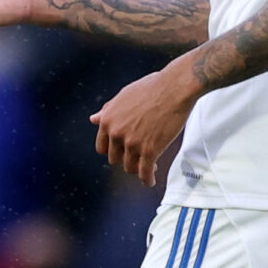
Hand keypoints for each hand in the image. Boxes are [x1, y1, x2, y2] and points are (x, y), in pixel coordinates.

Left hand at [91, 61, 200, 185]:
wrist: (174, 88)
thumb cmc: (152, 88)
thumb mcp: (123, 96)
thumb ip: (108, 111)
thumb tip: (93, 119)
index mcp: (108, 120)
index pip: (102, 147)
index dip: (112, 150)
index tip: (120, 152)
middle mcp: (117, 133)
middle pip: (115, 159)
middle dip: (126, 159)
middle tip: (137, 156)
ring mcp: (132, 143)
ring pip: (129, 168)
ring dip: (138, 169)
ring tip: (147, 166)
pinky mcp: (150, 150)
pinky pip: (145, 172)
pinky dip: (147, 179)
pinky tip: (151, 180)